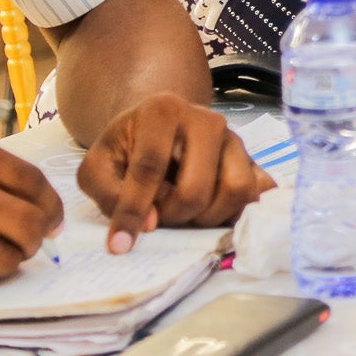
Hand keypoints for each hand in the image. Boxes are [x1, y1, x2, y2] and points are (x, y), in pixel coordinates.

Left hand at [77, 95, 273, 253]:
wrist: (159, 128)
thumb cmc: (127, 148)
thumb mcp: (98, 165)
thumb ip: (109, 192)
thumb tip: (151, 223)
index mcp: (163, 111)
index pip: (149, 167)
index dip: (133, 209)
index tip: (120, 244)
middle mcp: (206, 118)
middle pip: (196, 188)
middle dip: (174, 215)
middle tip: (160, 215)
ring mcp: (234, 138)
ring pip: (234, 190)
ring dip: (206, 217)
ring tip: (186, 213)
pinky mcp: (252, 157)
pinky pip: (256, 192)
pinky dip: (237, 211)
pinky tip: (212, 212)